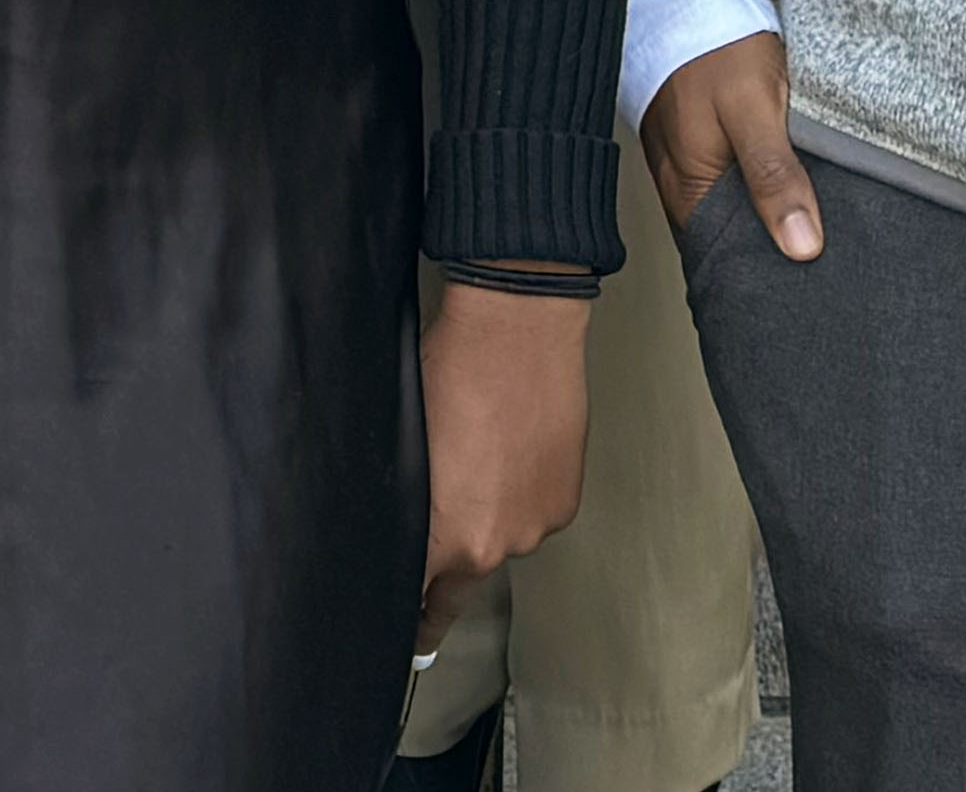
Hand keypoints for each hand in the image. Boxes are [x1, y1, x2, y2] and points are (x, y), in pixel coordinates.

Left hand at [412, 276, 591, 653]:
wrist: (516, 331)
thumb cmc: (450, 372)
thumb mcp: (405, 445)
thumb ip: (405, 506)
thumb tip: (400, 534)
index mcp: (446, 537)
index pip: (420, 603)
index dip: (408, 616)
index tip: (405, 634)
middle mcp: (497, 546)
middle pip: (461, 575)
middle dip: (443, 562)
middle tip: (435, 524)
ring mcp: (537, 527)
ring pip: (500, 541)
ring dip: (486, 519)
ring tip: (474, 462)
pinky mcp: (565, 503)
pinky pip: (532, 515)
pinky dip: (518, 497)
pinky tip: (505, 456)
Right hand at [639, 29, 824, 260]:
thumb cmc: (716, 48)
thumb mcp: (752, 109)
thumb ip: (773, 176)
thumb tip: (802, 248)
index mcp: (687, 191)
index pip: (730, 258)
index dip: (772, 272)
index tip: (817, 279)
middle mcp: (681, 186)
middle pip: (733, 237)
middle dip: (776, 247)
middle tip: (829, 255)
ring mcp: (688, 163)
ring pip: (735, 210)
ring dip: (771, 215)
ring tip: (819, 224)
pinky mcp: (700, 142)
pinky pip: (733, 182)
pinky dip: (762, 187)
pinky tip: (792, 182)